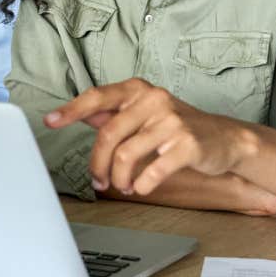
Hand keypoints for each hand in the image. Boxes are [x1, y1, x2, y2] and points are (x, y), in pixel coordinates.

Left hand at [45, 78, 259, 195]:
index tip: (50, 120)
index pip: (97, 97)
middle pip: (108, 134)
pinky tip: (142, 187)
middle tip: (98, 181)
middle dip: (98, 164)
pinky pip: (152, 170)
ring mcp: (171, 120)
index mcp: (137, 90)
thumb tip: (79, 113)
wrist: (226, 139)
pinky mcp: (188, 144)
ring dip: (120, 178)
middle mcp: (153, 99)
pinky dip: (142, 184)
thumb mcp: (144, 112)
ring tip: (123, 186)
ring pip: (127, 155)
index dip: (71, 110)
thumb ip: (113, 113)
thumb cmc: (177, 126)